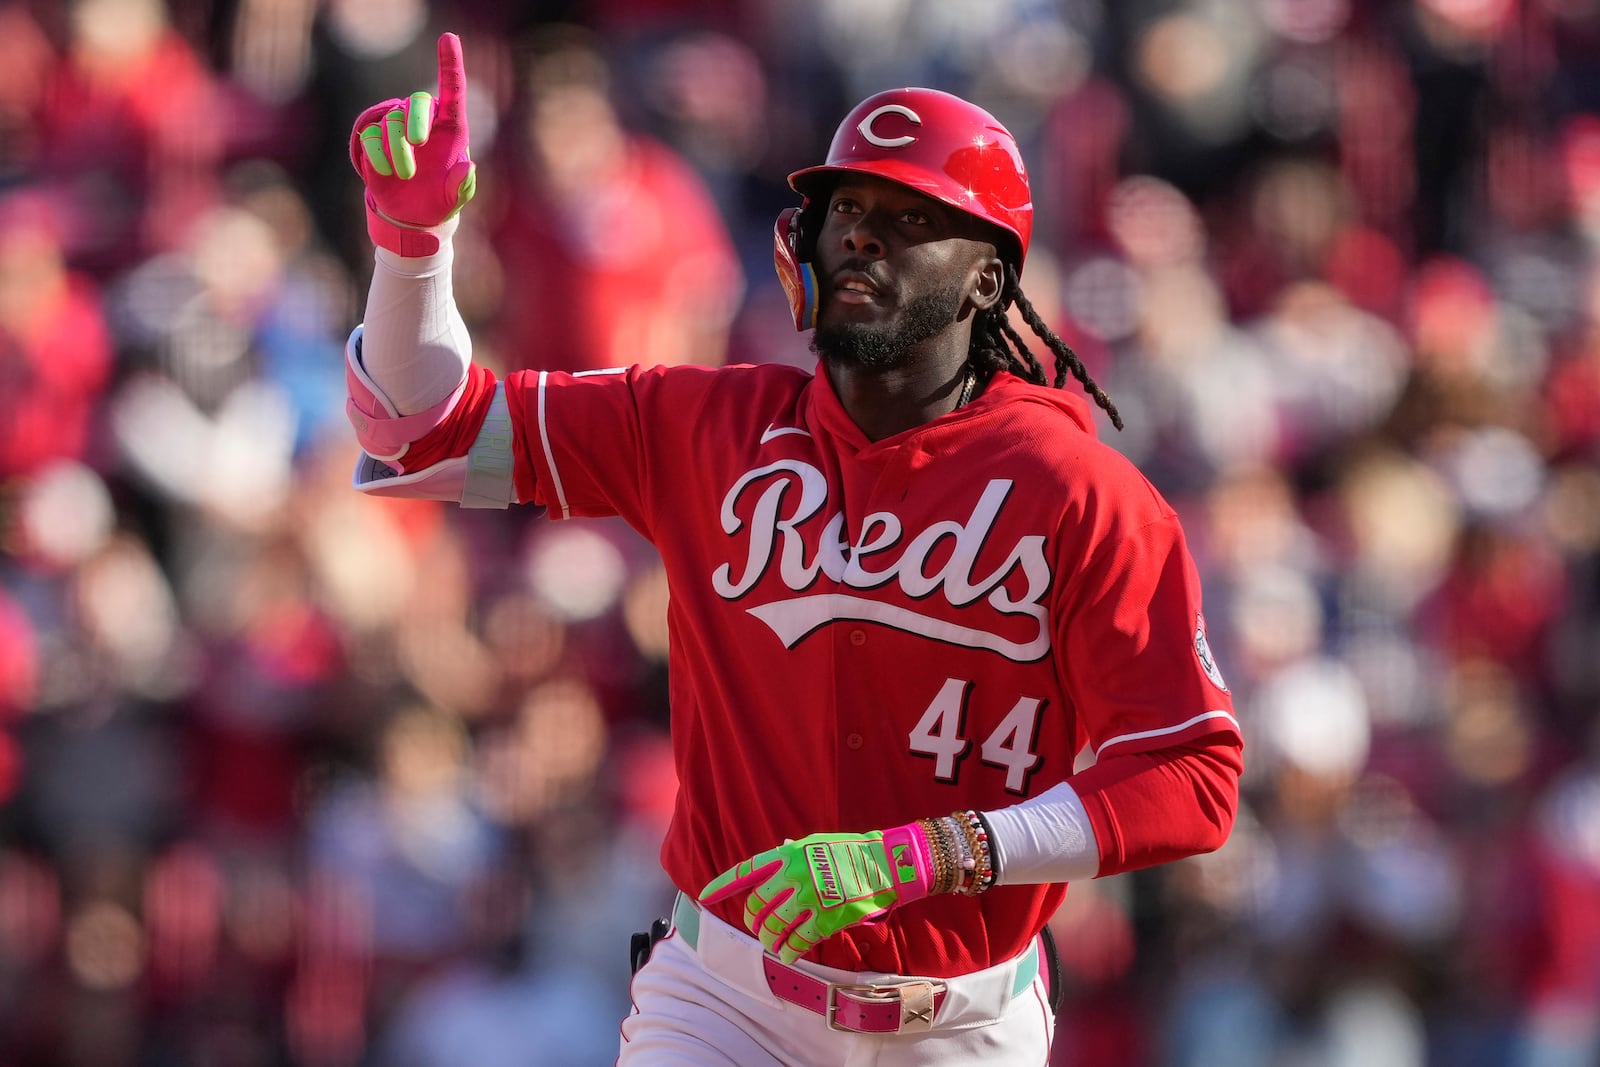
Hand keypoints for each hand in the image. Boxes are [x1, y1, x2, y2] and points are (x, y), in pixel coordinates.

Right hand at [348, 32, 476, 255]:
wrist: (412, 216)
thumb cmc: (440, 200)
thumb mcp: (455, 198)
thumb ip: (462, 185)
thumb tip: (467, 167)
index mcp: (451, 128)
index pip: (452, 90)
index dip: (450, 63)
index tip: (448, 39)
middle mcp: (424, 122)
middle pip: (416, 101)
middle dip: (415, 119)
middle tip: (418, 142)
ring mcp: (397, 128)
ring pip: (391, 123)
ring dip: (397, 150)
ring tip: (406, 175)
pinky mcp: (374, 140)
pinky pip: (370, 137)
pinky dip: (378, 155)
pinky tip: (386, 173)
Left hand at [699, 824, 934, 962]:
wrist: (886, 864)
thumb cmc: (852, 851)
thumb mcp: (817, 843)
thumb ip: (793, 852)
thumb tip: (780, 848)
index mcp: (788, 855)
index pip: (746, 871)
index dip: (722, 885)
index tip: (704, 895)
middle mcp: (794, 875)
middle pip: (757, 906)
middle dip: (753, 921)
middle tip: (758, 927)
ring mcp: (810, 898)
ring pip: (774, 928)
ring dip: (769, 940)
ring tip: (771, 944)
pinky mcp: (827, 919)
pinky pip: (798, 942)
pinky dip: (788, 952)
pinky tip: (787, 956)